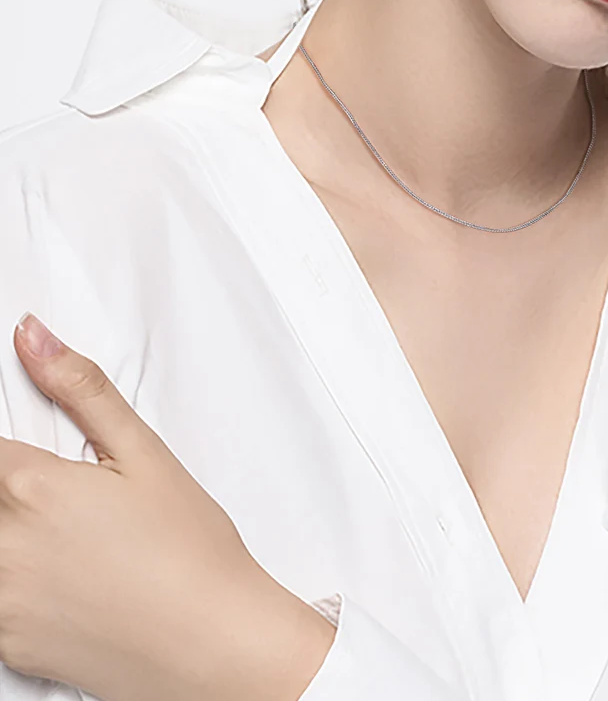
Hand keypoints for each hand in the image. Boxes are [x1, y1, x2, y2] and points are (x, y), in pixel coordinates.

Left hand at [0, 312, 335, 700]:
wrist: (212, 644)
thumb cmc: (189, 549)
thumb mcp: (144, 453)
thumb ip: (81, 389)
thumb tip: (31, 337)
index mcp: (30, 487)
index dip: (4, 443)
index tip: (24, 451)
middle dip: (13, 482)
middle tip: (62, 493)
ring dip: (11, 529)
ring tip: (71, 533)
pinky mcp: (4, 645)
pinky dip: (12, 579)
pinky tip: (61, 575)